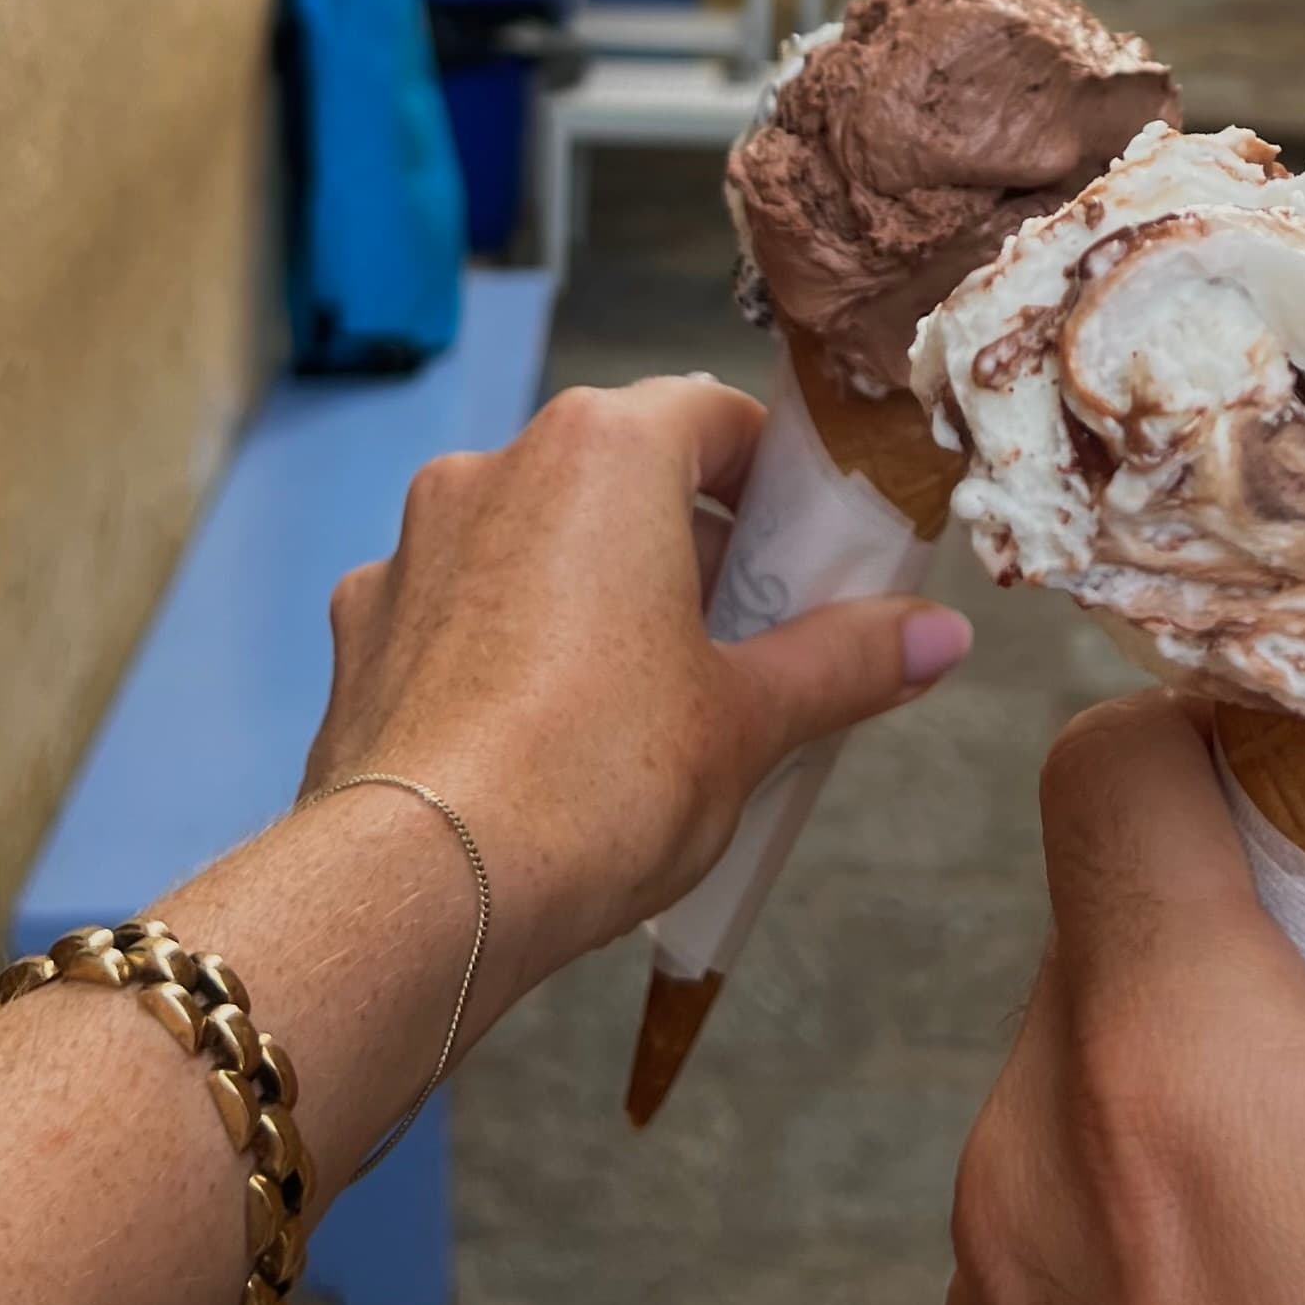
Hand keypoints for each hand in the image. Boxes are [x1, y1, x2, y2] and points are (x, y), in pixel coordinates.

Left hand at [307, 377, 970, 1025]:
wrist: (420, 889)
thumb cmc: (600, 777)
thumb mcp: (751, 721)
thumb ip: (848, 661)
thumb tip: (944, 635)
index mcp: (604, 453)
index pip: (715, 414)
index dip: (773, 478)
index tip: (806, 554)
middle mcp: (498, 468)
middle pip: (619, 473)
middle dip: (685, 544)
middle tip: (740, 642)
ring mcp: (414, 545)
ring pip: (532, 538)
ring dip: (589, 591)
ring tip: (635, 700)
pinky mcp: (360, 626)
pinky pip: (457, 609)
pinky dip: (505, 646)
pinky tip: (535, 736)